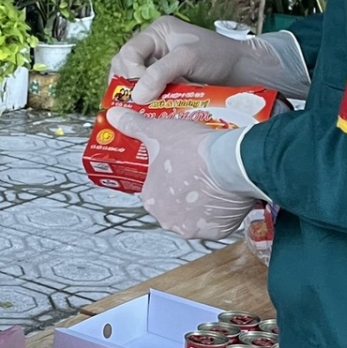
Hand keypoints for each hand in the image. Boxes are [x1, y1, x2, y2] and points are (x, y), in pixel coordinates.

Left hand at [107, 107, 260, 240]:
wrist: (232, 162)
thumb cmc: (194, 151)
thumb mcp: (158, 132)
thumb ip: (134, 125)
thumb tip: (113, 116)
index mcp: (151, 200)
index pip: (154, 190)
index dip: (166, 176)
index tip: (177, 165)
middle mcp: (170, 220)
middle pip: (175, 205)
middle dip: (183, 191)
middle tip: (195, 170)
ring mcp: (195, 228)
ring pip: (196, 215)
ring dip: (202, 202)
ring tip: (211, 179)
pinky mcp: (219, 232)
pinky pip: (217, 221)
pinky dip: (220, 210)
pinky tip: (224, 192)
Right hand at [111, 15, 292, 101]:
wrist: (244, 71)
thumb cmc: (219, 56)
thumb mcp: (188, 58)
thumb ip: (161, 73)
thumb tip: (137, 96)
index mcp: (157, 33)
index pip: (130, 51)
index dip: (130, 72)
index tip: (139, 92)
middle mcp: (154, 48)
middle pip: (125, 67)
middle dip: (128, 86)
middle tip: (135, 104)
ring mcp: (158, 67)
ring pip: (134, 82)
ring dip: (136, 97)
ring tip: (141, 110)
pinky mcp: (165, 84)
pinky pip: (147, 93)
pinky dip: (146, 103)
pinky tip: (149, 114)